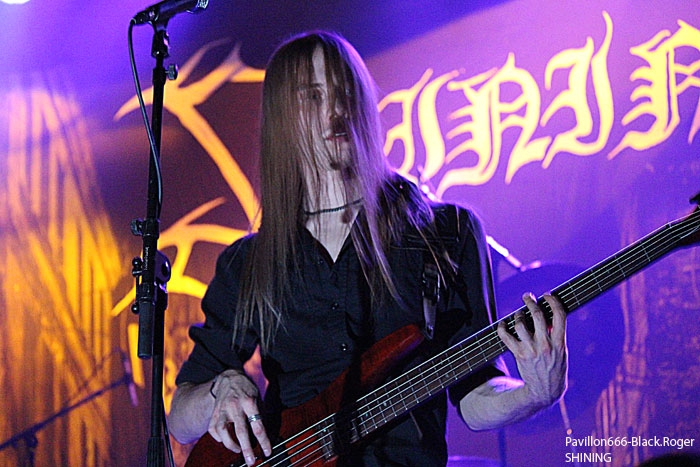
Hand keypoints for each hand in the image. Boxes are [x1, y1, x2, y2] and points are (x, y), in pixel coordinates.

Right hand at [208, 369, 271, 465]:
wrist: (229, 377)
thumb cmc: (246, 389)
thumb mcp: (258, 398)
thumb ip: (261, 415)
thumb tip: (266, 435)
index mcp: (249, 402)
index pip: (258, 425)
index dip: (263, 441)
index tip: (268, 451)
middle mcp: (235, 406)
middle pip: (240, 431)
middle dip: (246, 448)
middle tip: (251, 461)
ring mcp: (222, 409)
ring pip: (223, 431)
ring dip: (230, 444)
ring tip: (238, 450)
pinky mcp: (214, 412)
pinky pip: (213, 429)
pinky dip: (218, 438)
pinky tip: (225, 441)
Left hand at [497, 292, 567, 408]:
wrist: (546, 391)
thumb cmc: (555, 368)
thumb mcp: (562, 352)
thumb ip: (556, 335)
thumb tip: (547, 317)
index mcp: (559, 343)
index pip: (559, 315)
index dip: (553, 301)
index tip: (547, 295)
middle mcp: (545, 344)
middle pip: (537, 315)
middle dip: (530, 302)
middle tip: (527, 296)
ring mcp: (531, 349)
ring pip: (520, 323)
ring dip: (518, 315)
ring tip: (519, 314)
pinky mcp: (518, 354)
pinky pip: (506, 336)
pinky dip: (502, 328)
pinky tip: (502, 324)